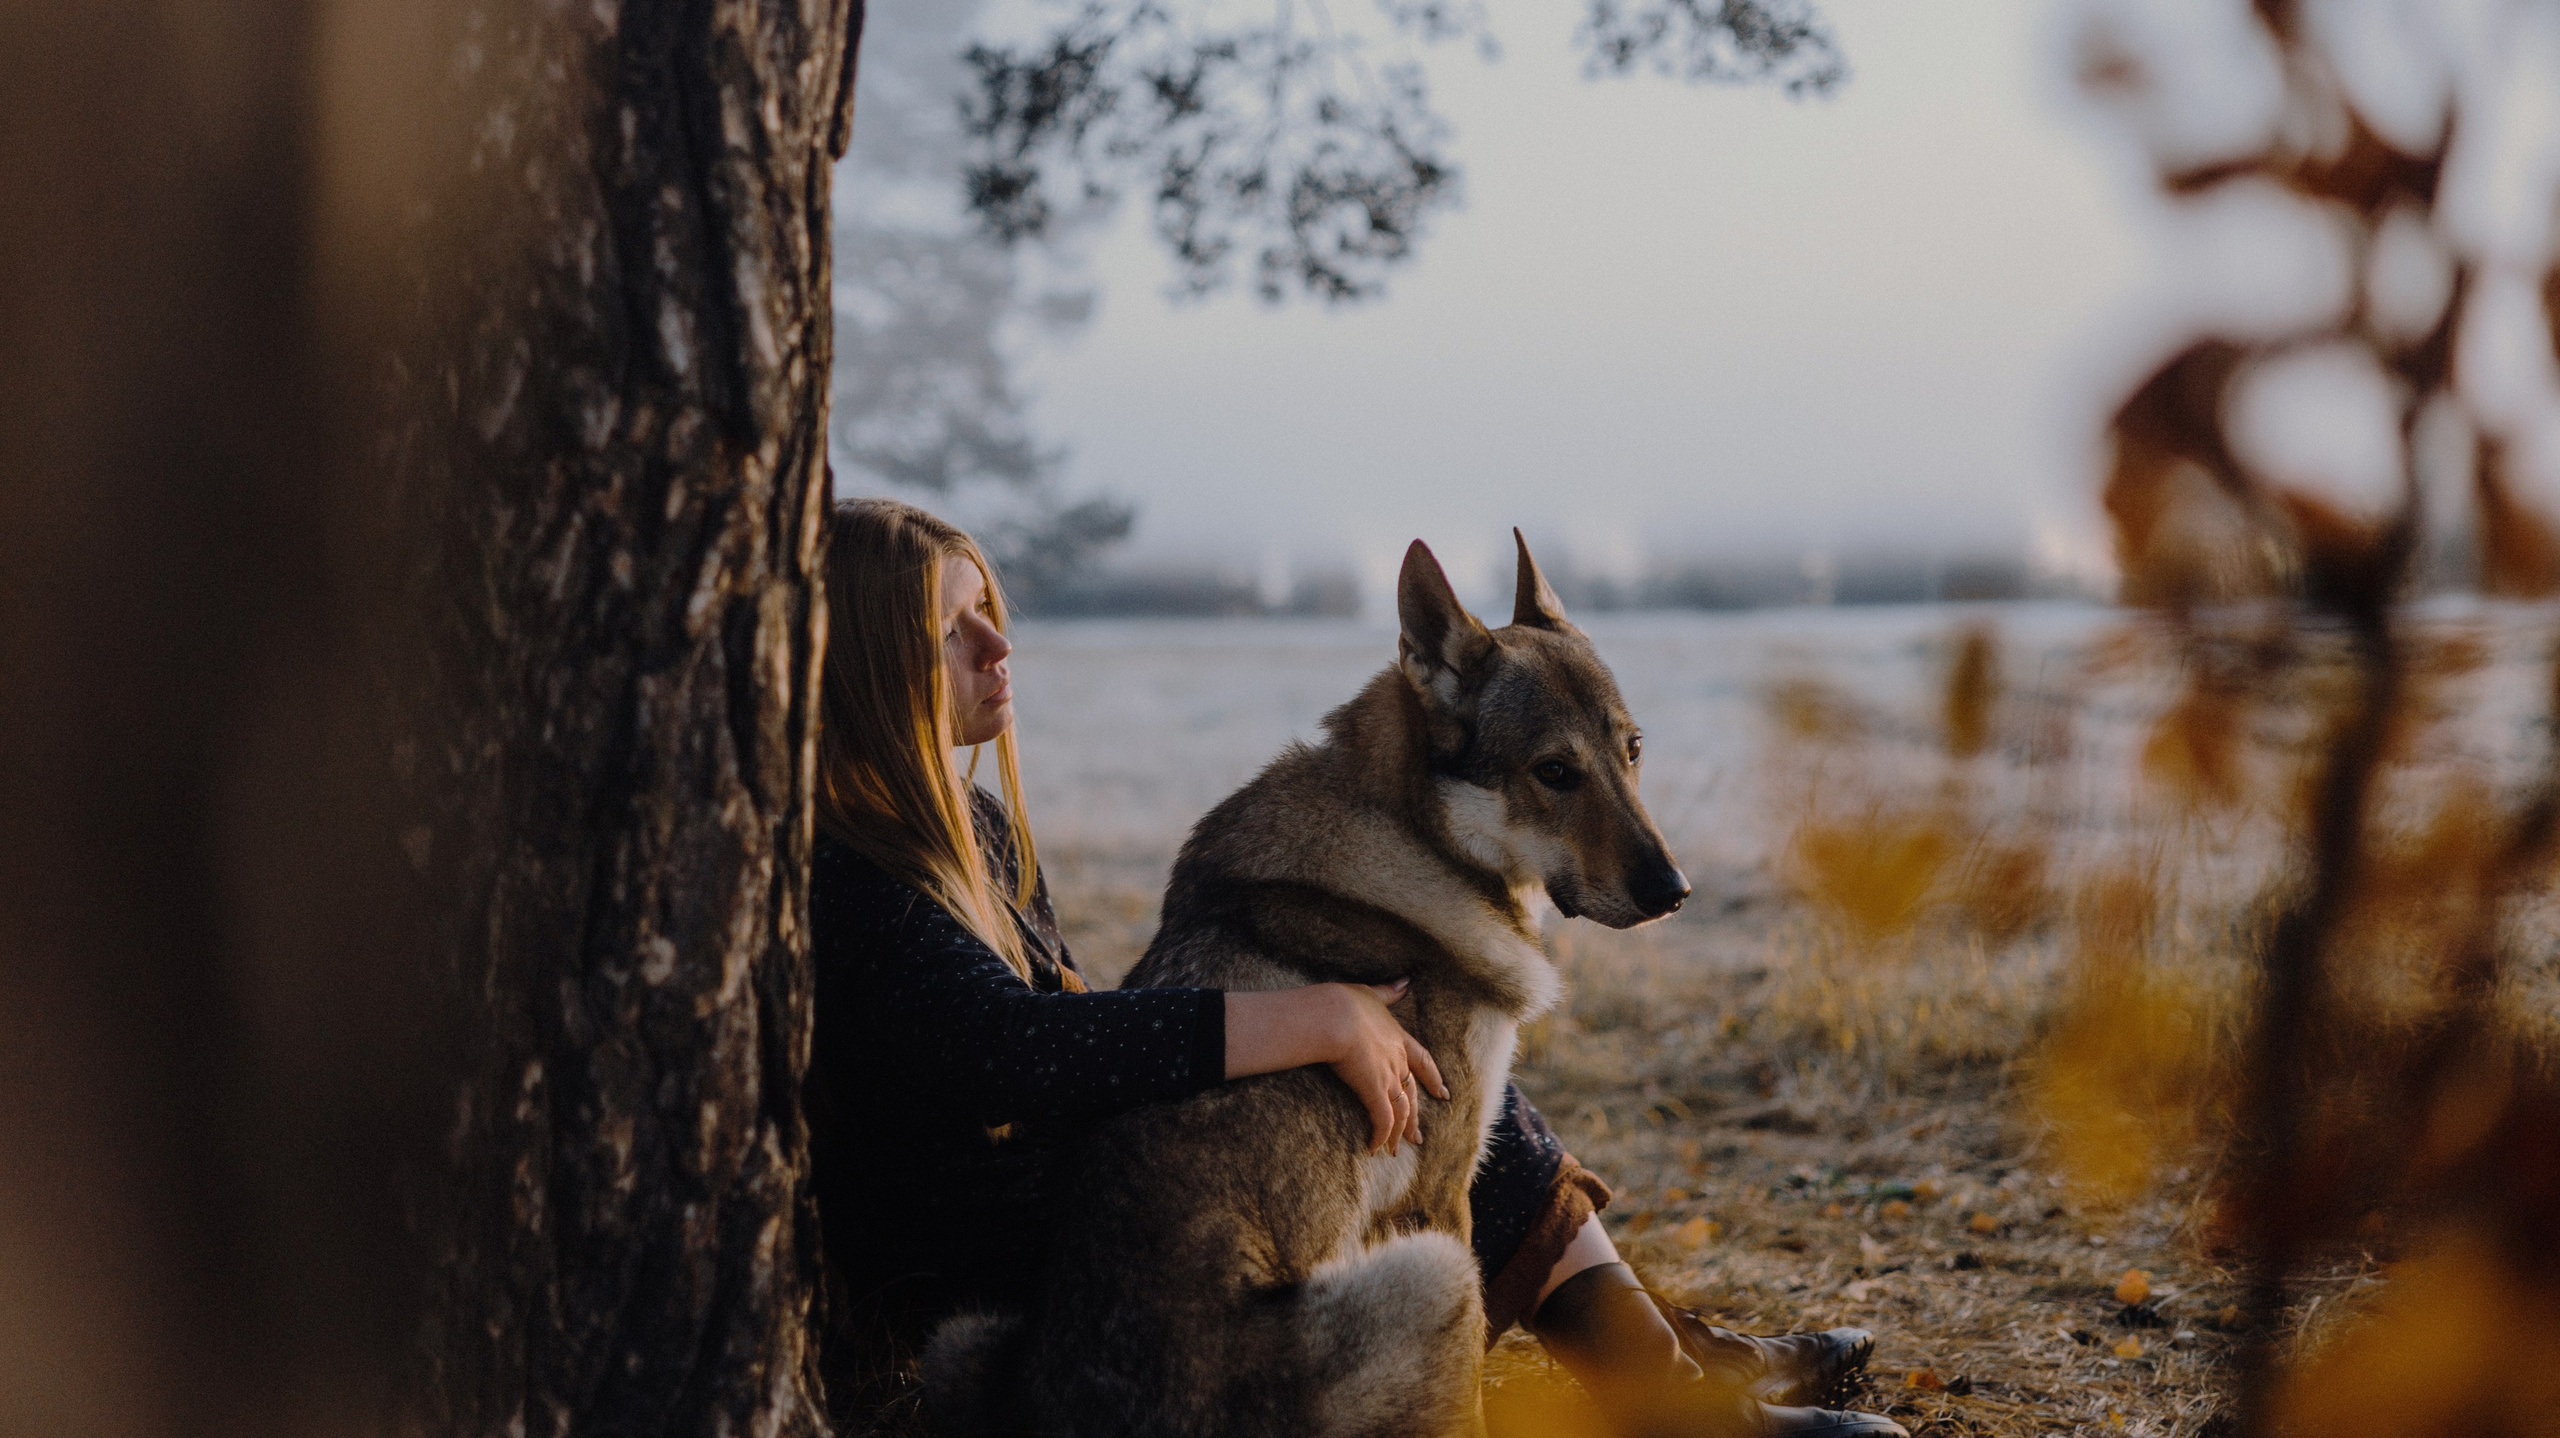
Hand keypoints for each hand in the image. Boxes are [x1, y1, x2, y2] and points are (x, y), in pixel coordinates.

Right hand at [1220, 981, 1449, 1153]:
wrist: (1336, 1017)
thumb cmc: (1347, 1003)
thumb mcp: (1372, 993)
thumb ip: (1390, 991)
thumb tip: (1406, 980)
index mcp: (1398, 1038)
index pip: (1422, 1061)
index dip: (1432, 1079)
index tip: (1443, 1094)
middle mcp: (1397, 1060)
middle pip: (1411, 1093)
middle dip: (1414, 1117)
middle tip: (1418, 1138)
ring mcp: (1388, 1077)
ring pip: (1400, 1111)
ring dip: (1397, 1132)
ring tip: (1394, 1150)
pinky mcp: (1374, 1091)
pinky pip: (1382, 1120)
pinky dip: (1380, 1136)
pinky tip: (1374, 1148)